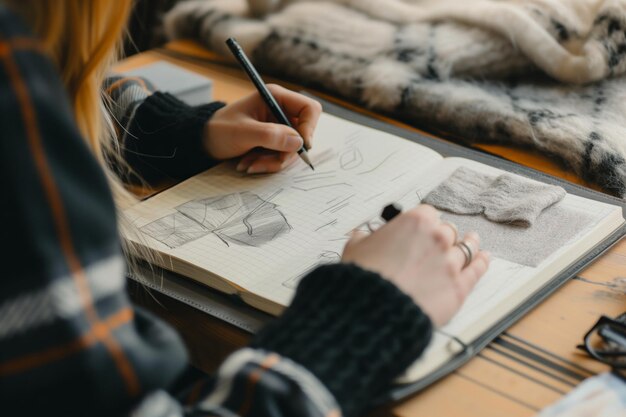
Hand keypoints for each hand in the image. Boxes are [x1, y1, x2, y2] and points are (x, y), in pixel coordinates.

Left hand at [204, 84, 321, 173]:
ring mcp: (279, 128)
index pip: (309, 109)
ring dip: (272, 162)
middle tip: (262, 162)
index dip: (309, 128)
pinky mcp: (275, 142)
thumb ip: (271, 136)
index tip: (300, 147)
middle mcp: (281, 111)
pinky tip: (249, 164)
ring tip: (248, 164)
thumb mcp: (242, 133)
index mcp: (276, 97)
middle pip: (303, 135)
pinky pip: (283, 157)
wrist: (203, 143)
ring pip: (293, 150)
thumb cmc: (219, 130)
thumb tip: (299, 142)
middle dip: (284, 153)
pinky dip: (268, 164)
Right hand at [341, 205, 489, 325]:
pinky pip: (476, 270)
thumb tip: (361, 235)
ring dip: (468, 244)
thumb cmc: (365, 278)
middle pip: (448, 231)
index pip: (428, 214)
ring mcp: (451, 263)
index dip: (424, 223)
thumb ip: (364, 237)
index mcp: (415, 222)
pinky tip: (484, 257)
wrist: (374, 309)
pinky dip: (482, 262)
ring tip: (472, 241)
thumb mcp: (356, 248)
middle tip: (438, 241)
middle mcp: (438, 238)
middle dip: (442, 236)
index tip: (420, 230)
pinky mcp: (458, 287)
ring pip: (466, 248)